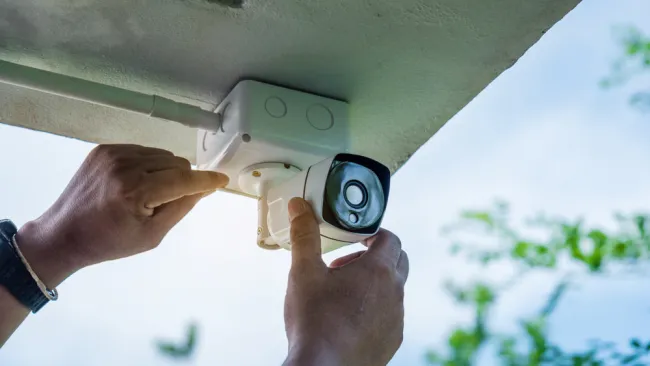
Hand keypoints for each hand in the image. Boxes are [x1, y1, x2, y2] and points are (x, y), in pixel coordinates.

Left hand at [16, 144, 228, 286]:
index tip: (222, 180)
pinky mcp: (104, 149)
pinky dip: (148, 165)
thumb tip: (204, 188)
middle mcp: (125, 166)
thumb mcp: (152, 235)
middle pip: (176, 164)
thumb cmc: (110, 242)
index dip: (206, 180)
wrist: (64, 234)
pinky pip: (143, 151)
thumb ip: (181, 207)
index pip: (183, 179)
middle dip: (182, 181)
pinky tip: (134, 183)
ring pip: (162, 155)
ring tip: (147, 194)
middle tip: (165, 202)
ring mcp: (112, 154)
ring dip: (165, 172)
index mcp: (136, 191)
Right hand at [283, 198, 408, 365]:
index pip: (390, 238)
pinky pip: (389, 315)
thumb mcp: (304, 273)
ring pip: (393, 290)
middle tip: (344, 265)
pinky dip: (374, 309)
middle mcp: (395, 293)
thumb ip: (304, 236)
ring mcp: (396, 319)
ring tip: (341, 293)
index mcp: (378, 271)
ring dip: (373, 284)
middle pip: (398, 261)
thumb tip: (300, 207)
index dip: (373, 233)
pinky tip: (347, 319)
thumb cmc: (315, 322)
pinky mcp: (392, 341)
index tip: (354, 238)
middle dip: (373, 257)